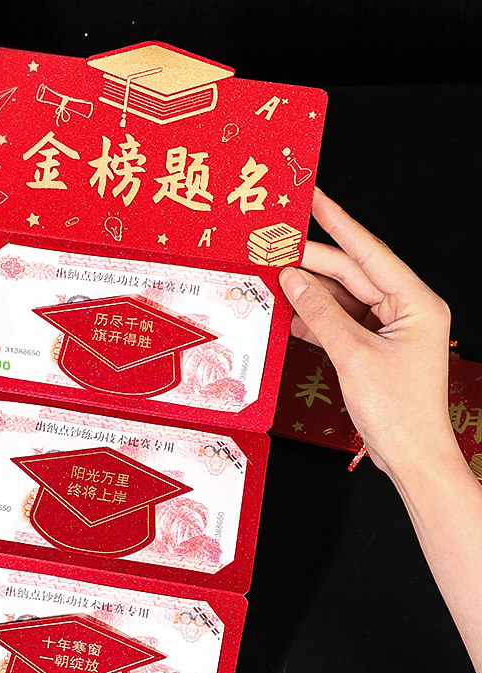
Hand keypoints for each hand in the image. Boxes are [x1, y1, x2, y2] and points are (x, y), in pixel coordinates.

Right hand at [278, 188, 455, 476]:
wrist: (411, 455)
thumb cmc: (398, 410)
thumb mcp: (353, 356)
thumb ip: (321, 314)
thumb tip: (292, 279)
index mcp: (415, 302)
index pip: (370, 252)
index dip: (340, 222)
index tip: (315, 198)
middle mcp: (404, 310)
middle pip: (352, 274)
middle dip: (313, 262)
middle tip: (275, 247)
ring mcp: (388, 329)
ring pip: (342, 299)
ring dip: (309, 293)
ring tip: (274, 279)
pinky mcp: (372, 348)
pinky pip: (339, 323)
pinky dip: (314, 321)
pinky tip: (289, 316)